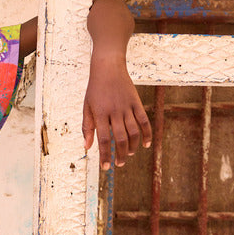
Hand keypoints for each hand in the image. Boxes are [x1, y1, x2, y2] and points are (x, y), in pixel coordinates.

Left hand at [83, 47, 151, 169]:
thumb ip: (87, 127)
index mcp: (100, 114)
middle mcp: (114, 111)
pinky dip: (147, 133)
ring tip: (128, 154)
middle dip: (120, 154)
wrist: (108, 67)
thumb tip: (87, 147)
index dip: (105, 155)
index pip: (103, 139)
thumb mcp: (86, 107)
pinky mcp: (136, 102)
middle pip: (120, 138)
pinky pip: (144, 121)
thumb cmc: (95, 89)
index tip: (106, 167)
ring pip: (133, 132)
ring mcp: (127, 107)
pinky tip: (146, 144)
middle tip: (118, 164)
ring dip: (132, 146)